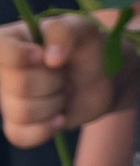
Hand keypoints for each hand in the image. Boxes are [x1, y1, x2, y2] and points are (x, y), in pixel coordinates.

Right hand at [0, 18, 115, 147]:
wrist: (103, 78)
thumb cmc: (88, 49)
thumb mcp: (84, 30)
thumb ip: (66, 32)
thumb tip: (51, 57)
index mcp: (13, 41)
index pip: (1, 48)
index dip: (21, 56)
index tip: (43, 55)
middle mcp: (4, 71)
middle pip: (19, 85)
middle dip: (54, 81)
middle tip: (65, 74)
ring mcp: (9, 99)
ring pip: (22, 112)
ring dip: (55, 103)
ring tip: (65, 91)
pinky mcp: (19, 124)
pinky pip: (20, 135)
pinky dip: (45, 129)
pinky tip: (60, 117)